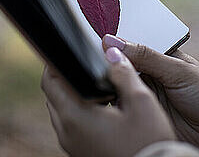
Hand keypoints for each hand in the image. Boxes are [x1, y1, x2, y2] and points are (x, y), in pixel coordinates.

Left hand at [41, 47, 175, 156]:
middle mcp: (66, 132)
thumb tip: (112, 52)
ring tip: (101, 88)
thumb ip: (123, 73)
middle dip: (68, 77)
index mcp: (75, 116)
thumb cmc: (148, 143)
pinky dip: (81, 114)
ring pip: (63, 112)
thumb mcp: (141, 101)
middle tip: (89, 67)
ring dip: (75, 97)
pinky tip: (105, 110)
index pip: (50, 80)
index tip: (70, 52)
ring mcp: (72, 145)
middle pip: (54, 95)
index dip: (57, 61)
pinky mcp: (81, 153)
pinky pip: (72, 127)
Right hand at [102, 35, 198, 156]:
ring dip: (103, 85)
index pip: (127, 46)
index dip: (109, 44)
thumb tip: (112, 41)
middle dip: (103, 64)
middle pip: (116, 66)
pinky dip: (108, 105)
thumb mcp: (179, 71)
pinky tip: (100, 100)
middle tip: (90, 63)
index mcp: (156, 57)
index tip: (92, 42)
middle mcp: (145, 75)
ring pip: (113, 87)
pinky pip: (117, 109)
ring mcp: (140, 96)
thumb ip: (147, 56)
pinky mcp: (137, 117)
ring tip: (93, 80)